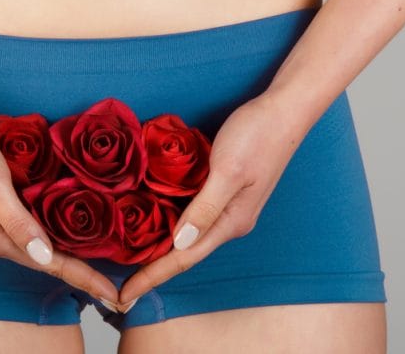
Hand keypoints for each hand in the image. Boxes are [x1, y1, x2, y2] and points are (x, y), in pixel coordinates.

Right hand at [0, 112, 120, 307]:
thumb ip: (19, 222)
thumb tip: (46, 255)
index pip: (50, 265)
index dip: (84, 278)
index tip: (113, 294)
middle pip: (46, 261)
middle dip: (79, 272)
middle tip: (112, 285)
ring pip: (37, 246)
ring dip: (66, 255)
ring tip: (97, 264)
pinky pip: (28, 229)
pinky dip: (51, 234)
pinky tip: (66, 232)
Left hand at [117, 94, 308, 310]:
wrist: (285, 109)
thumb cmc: (258, 135)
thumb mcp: (227, 171)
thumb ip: (204, 208)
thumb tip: (179, 243)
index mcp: (232, 222)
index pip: (184, 258)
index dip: (152, 277)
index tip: (124, 296)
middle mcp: (230, 221)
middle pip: (184, 252)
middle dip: (152, 270)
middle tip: (119, 285)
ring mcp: (228, 206)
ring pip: (186, 234)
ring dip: (159, 248)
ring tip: (128, 260)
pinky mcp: (223, 190)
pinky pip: (190, 214)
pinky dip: (169, 223)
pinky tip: (150, 222)